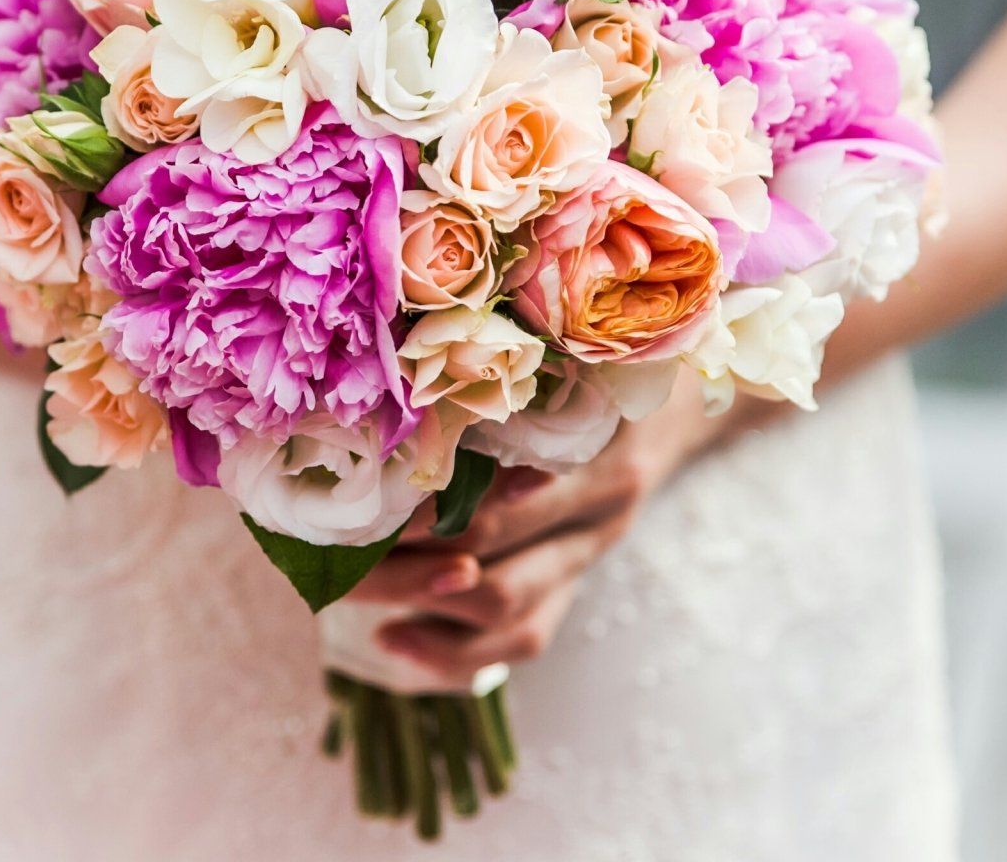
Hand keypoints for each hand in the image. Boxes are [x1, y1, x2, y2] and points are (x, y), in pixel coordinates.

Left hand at [346, 378, 739, 679]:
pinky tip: (392, 637)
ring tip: (350, 592)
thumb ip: (502, 372)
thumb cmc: (600, 362)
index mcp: (599, 455)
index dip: (422, 516)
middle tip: (334, 551)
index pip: (498, 509)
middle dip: (404, 569)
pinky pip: (522, 641)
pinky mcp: (574, 588)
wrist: (672, 406)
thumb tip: (397, 387)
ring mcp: (587, 558)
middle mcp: (599, 516)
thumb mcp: (566, 353)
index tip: (359, 505)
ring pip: (509, 617)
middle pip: (493, 571)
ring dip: (424, 609)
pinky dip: (454, 653)